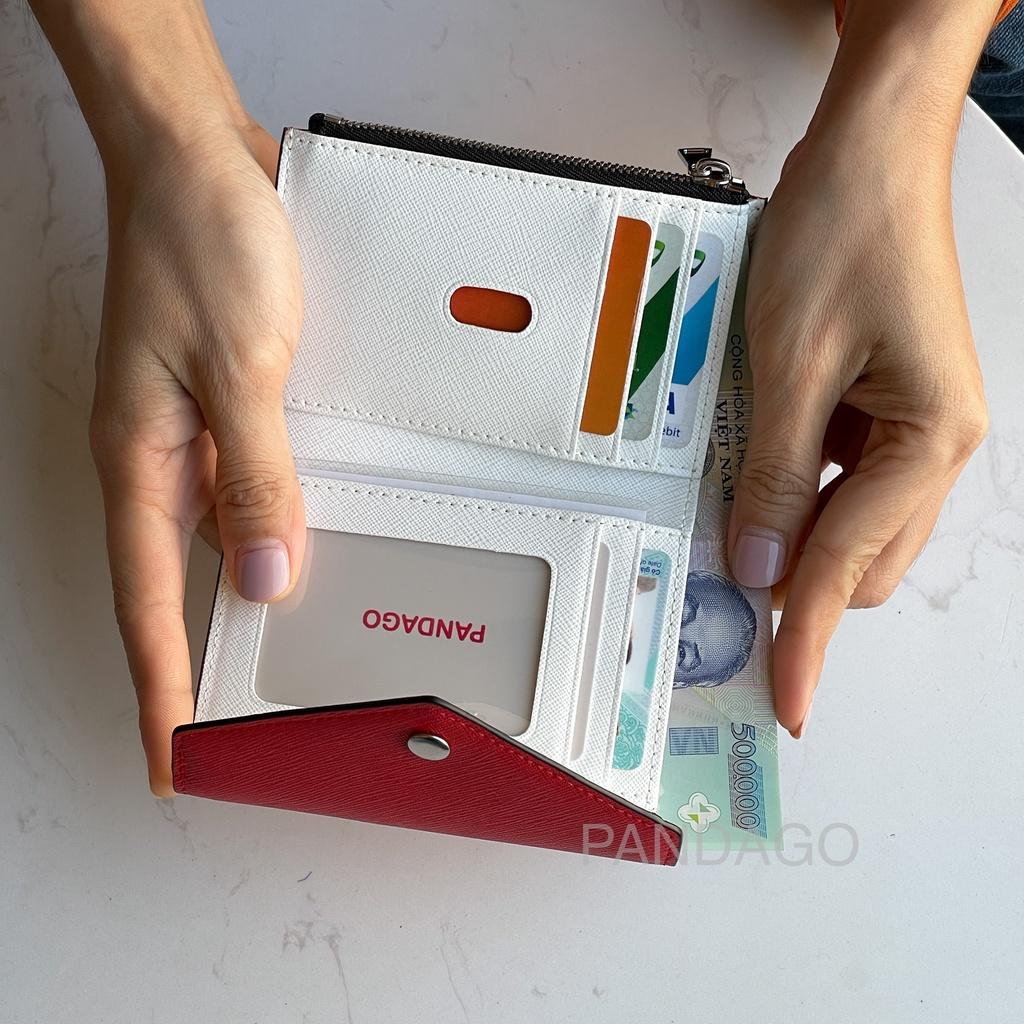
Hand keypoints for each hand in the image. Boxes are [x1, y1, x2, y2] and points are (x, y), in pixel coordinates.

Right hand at [89, 122, 305, 793]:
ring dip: (240, 596)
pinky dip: (269, 529)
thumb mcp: (241, 368)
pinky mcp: (227, 407)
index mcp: (141, 460)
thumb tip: (265, 573)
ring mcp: (193, 434)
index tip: (172, 757)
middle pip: (176, 588)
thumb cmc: (200, 242)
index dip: (161, 689)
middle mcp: (161, 459)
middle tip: (229, 731)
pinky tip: (297, 548)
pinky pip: (246, 490)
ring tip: (269, 659)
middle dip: (197, 664)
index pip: (147, 605)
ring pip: (216, 542)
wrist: (198, 163)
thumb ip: (257, 476)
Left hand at [729, 131, 986, 737]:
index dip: (807, 640)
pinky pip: (836, 475)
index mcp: (931, 440)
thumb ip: (772, 477)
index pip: (849, 567)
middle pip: (858, 556)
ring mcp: (910, 423)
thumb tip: (755, 565)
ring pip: (848, 521)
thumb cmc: (846, 232)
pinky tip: (754, 468)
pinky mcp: (880, 403)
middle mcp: (934, 442)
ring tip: (733, 518)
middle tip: (727, 595)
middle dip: (796, 581)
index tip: (785, 698)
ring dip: (791, 531)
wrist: (869, 150)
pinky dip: (793, 487)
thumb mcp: (788, 366)